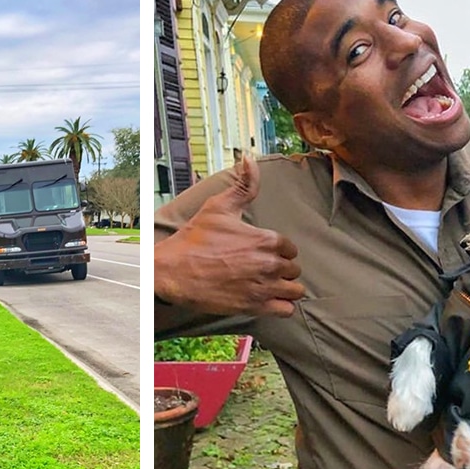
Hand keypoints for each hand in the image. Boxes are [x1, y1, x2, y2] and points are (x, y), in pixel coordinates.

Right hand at [155, 154, 303, 315]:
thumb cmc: (195, 239)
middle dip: (282, 270)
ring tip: (271, 286)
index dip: (280, 251)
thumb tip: (250, 159)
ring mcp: (263, 287)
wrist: (174, 272)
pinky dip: (282, 306)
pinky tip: (269, 300)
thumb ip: (243, 185)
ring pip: (295, 291)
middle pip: (294, 270)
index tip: (266, 253)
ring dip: (286, 288)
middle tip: (264, 270)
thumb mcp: (218, 206)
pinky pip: (286, 309)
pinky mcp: (255, 306)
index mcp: (265, 239)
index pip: (291, 248)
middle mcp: (269, 264)